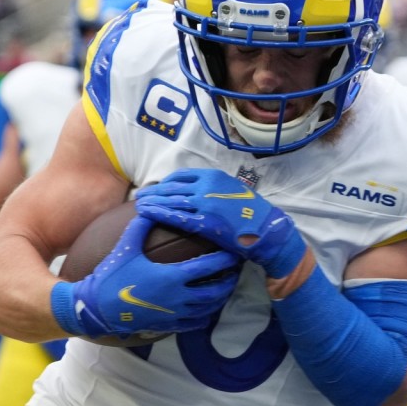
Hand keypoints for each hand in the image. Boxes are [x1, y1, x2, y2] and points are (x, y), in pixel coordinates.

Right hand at [52, 215, 242, 338]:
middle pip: (216, 290)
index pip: (208, 266)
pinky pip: (197, 322)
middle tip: (236, 270)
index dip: (224, 259)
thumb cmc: (112, 277)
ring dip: (222, 297)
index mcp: (171, 276)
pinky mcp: (170, 325)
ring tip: (227, 286)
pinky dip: (208, 314)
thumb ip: (140, 226)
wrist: (98, 308)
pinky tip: (209, 306)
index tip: (233, 252)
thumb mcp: (126, 248)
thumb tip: (149, 205)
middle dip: (230, 279)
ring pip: (210, 308)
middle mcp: (179, 297)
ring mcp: (176, 314)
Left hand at [135, 168, 306, 277]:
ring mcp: (205, 204)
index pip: (182, 175)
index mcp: (214, 177)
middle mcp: (207, 187)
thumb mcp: (234, 191)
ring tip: (138, 204)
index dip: (166, 182)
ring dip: (151, 202)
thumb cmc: (253, 213)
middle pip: (172, 187)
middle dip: (154, 192)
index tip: (158, 188)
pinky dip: (158, 213)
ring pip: (170, 200)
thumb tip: (201, 192)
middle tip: (140, 196)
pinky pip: (175, 216)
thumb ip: (216, 188)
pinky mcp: (204, 223)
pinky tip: (146, 214)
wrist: (268, 229)